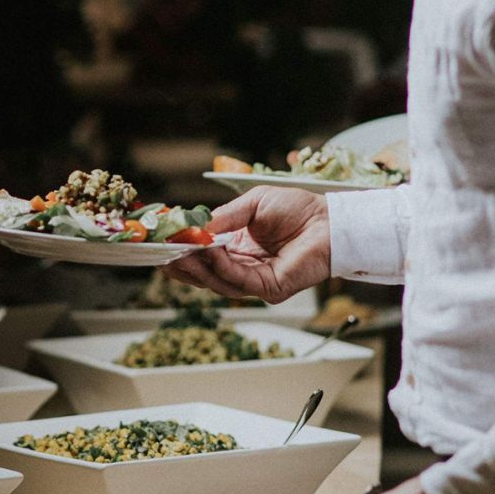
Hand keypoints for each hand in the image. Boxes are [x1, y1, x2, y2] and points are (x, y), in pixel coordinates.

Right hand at [161, 186, 329, 301]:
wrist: (330, 220)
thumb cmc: (298, 209)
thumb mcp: (252, 205)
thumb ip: (225, 217)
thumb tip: (196, 227)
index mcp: (239, 248)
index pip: (205, 257)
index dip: (185, 252)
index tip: (164, 244)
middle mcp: (245, 267)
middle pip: (207, 274)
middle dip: (184, 265)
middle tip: (164, 255)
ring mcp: (257, 281)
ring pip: (218, 281)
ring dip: (198, 267)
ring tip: (181, 252)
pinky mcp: (270, 289)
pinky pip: (240, 281)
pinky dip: (221, 267)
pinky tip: (209, 252)